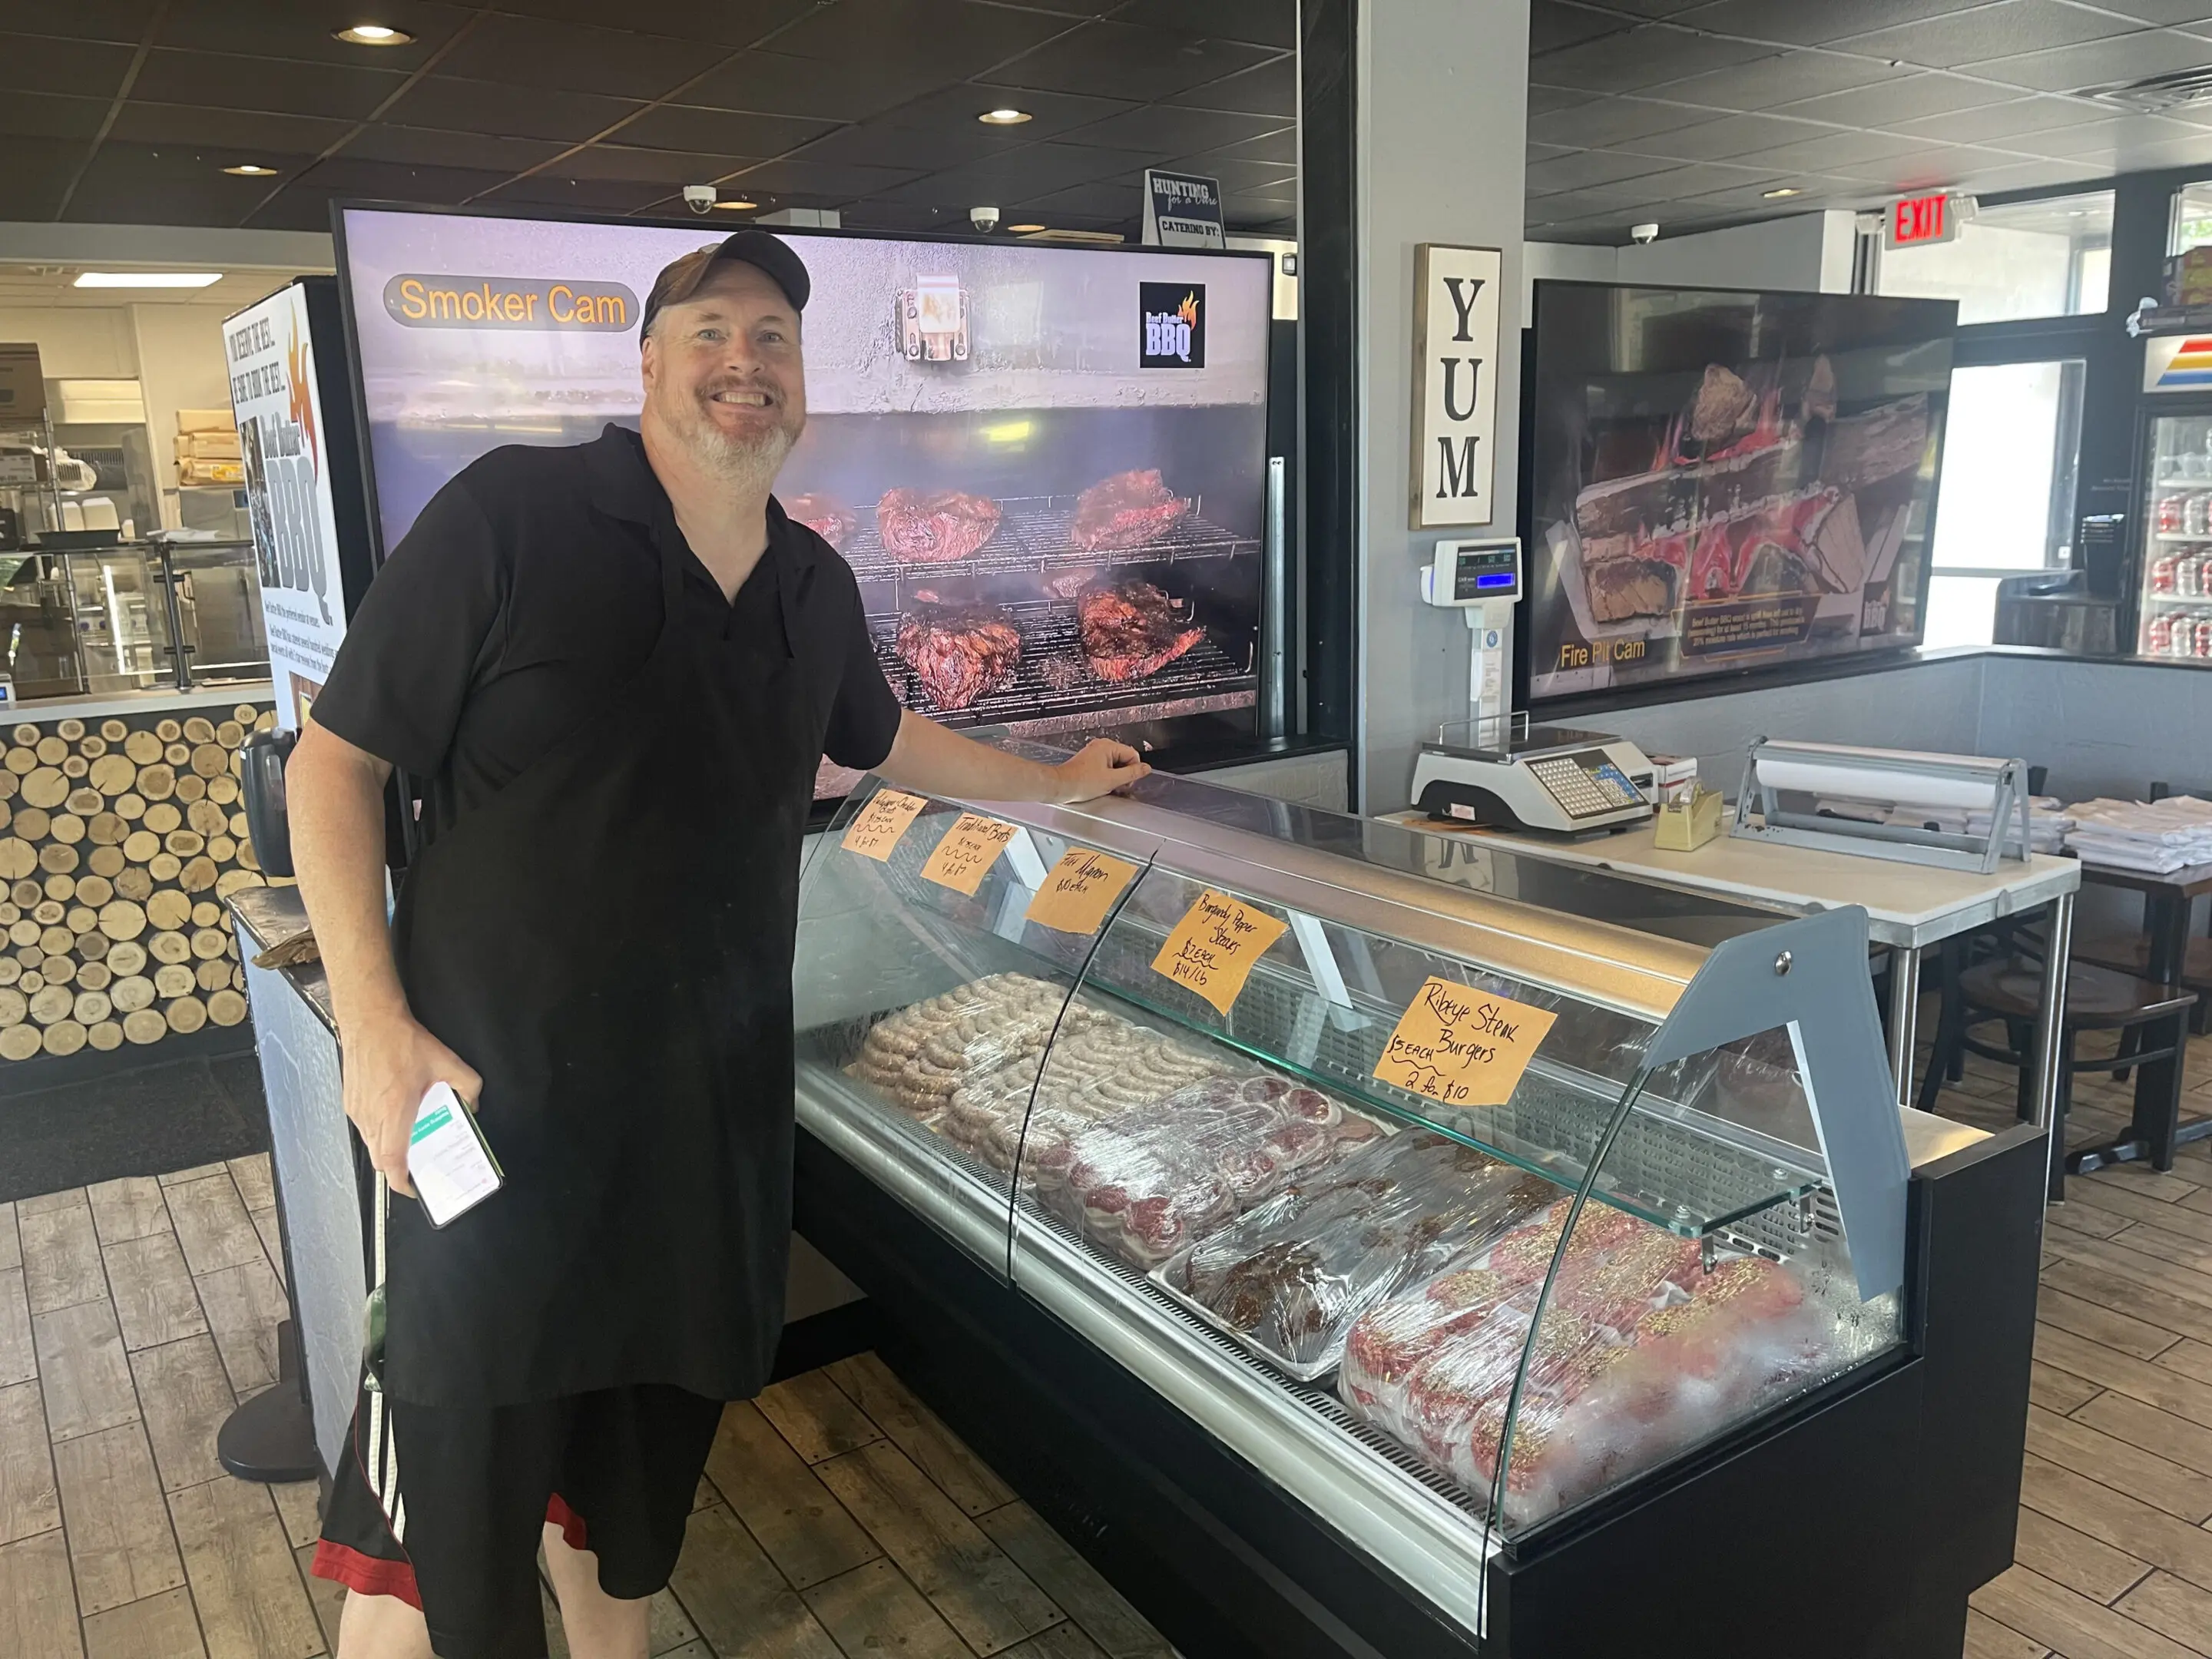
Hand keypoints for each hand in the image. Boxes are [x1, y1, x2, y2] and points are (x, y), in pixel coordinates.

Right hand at [341, 1008, 481, 1199]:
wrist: (369, 1020)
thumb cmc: (400, 1040)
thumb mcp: (447, 1060)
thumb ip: (468, 1085)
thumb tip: (471, 1104)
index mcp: (394, 1109)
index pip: (392, 1159)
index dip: (402, 1180)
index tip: (413, 1187)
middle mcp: (371, 1114)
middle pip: (381, 1158)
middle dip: (399, 1167)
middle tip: (418, 1165)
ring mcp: (357, 1110)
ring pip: (372, 1143)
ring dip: (389, 1148)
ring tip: (411, 1139)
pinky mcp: (350, 1102)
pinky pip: (365, 1127)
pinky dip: (380, 1131)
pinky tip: (397, 1117)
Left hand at [1052, 738, 1148, 802]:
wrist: (1061, 786)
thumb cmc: (1080, 782)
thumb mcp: (1112, 780)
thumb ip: (1132, 773)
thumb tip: (1146, 768)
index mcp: (1107, 746)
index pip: (1133, 755)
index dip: (1134, 770)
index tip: (1128, 782)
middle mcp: (1101, 746)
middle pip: (1124, 758)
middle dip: (1124, 773)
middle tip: (1117, 785)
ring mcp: (1095, 753)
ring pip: (1116, 764)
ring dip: (1116, 776)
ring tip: (1107, 786)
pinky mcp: (1090, 761)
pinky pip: (1106, 766)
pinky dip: (1107, 776)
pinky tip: (1101, 784)